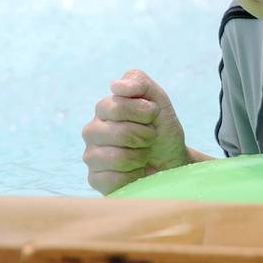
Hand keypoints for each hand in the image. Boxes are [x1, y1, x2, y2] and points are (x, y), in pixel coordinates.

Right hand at [81, 69, 190, 193]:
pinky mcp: (94, 179)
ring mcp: (91, 156)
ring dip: (140, 157)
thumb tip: (115, 86)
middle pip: (118, 133)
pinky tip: (136, 172)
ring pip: (115, 158)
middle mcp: (92, 131)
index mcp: (104, 109)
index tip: (153, 116)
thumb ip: (139, 83)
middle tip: (150, 138)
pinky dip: (133, 176)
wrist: (171, 160)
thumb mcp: (157, 99)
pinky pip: (112, 180)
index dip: (144, 112)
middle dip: (144, 136)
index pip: (117, 105)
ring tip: (144, 155)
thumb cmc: (161, 128)